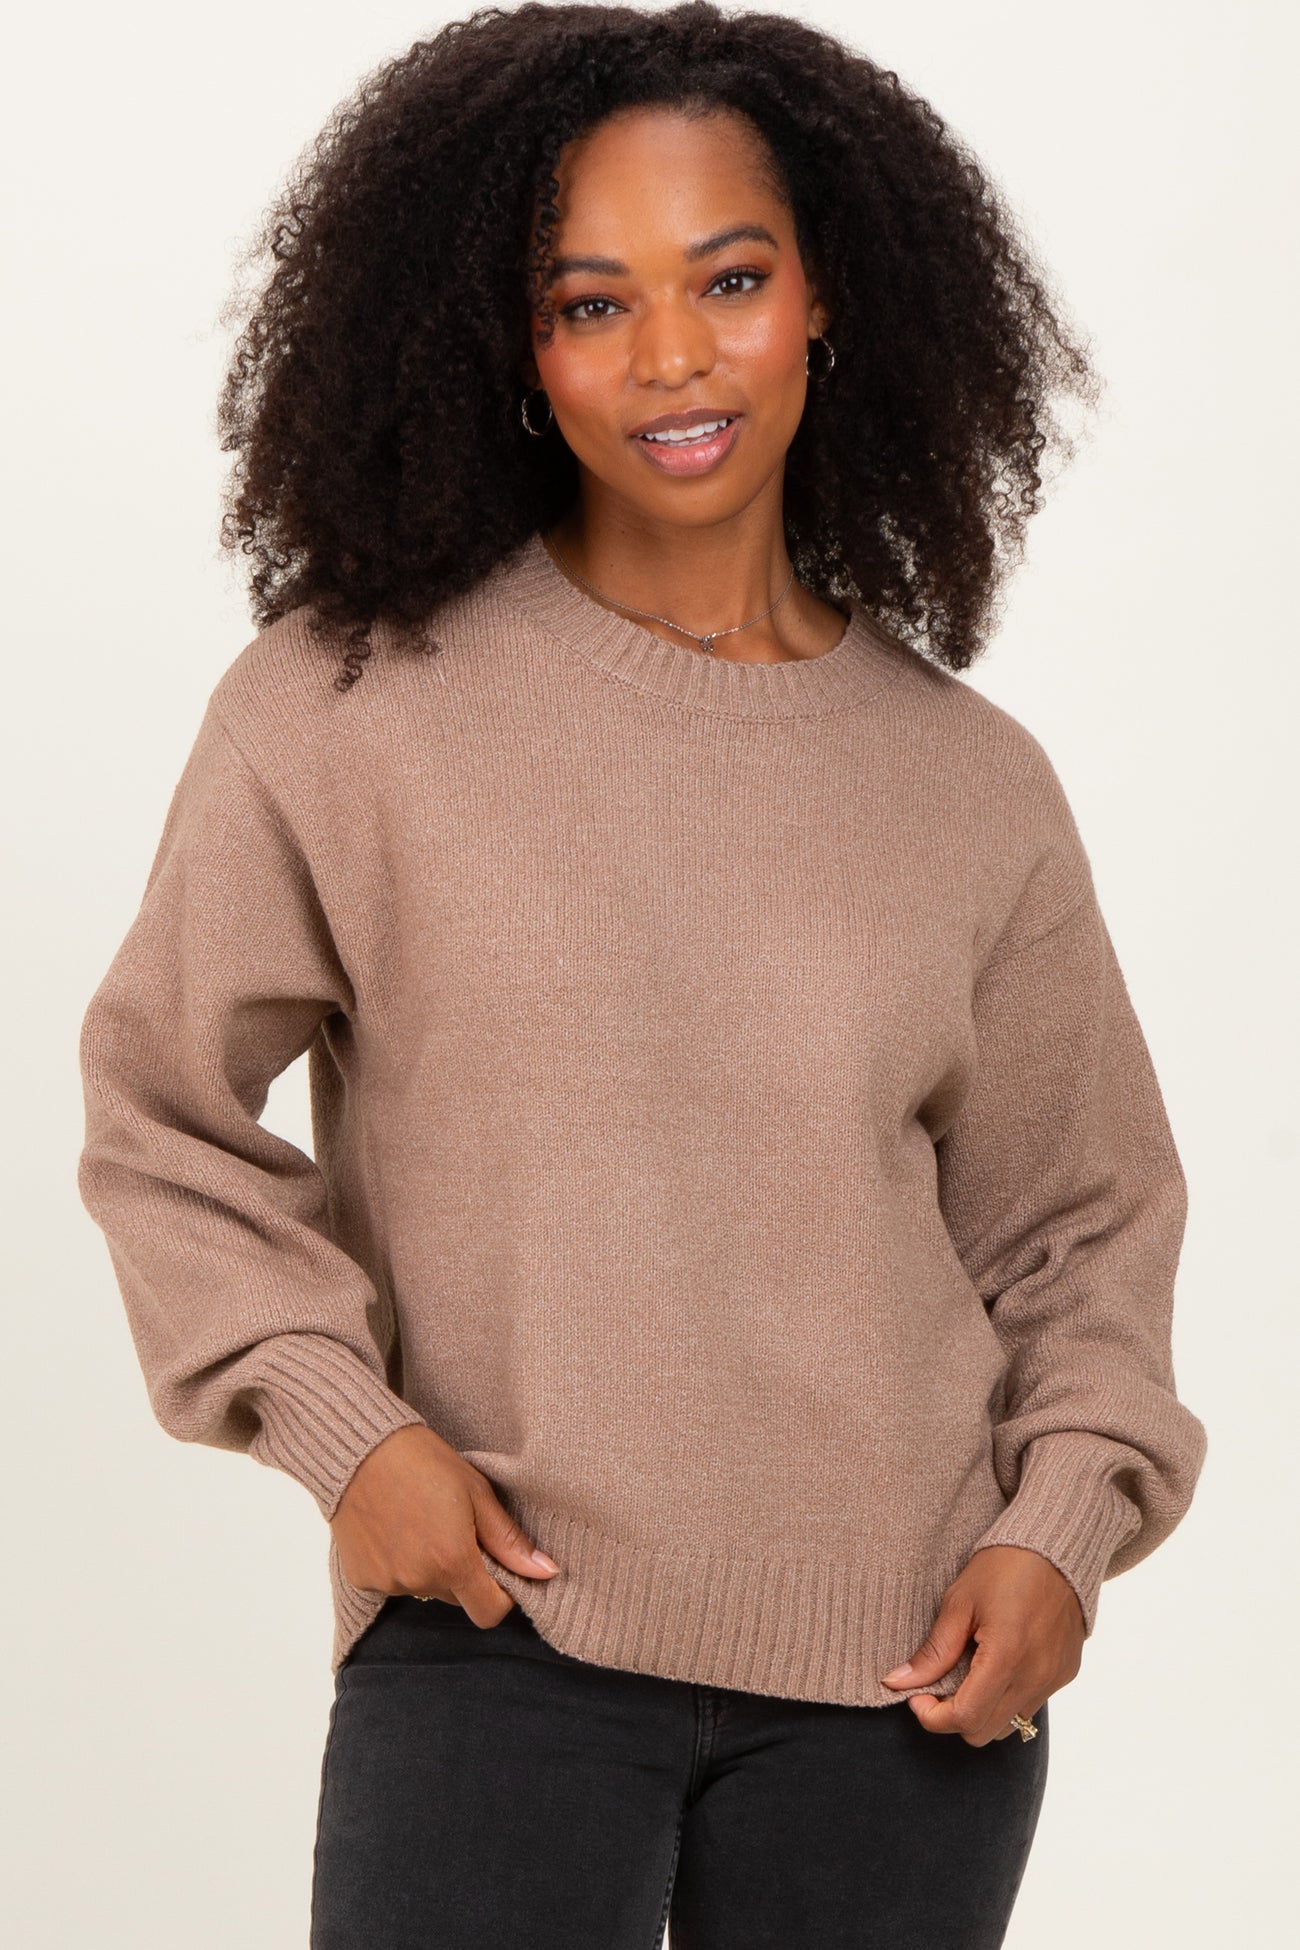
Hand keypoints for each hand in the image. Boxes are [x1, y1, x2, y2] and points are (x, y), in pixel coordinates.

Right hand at [329, 1423, 559, 1627]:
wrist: (359, 1448)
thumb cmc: (423, 1461)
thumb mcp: (476, 1492)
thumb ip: (509, 1541)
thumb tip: (547, 1572)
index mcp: (452, 1561)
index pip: (490, 1612)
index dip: (501, 1594)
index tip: (497, 1565)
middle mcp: (419, 1580)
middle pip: (458, 1599)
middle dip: (465, 1573)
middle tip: (455, 1528)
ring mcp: (388, 1583)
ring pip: (426, 1590)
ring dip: (431, 1569)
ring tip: (421, 1522)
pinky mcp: (362, 1580)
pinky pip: (394, 1584)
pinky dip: (400, 1565)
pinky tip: (395, 1529)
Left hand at [880, 1544, 1083, 1744]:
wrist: (1056, 1545)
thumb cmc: (1004, 1566)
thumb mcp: (960, 1602)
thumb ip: (933, 1651)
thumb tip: (897, 1682)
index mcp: (1007, 1656)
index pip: (965, 1718)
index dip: (932, 1717)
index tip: (916, 1696)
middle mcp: (1035, 1676)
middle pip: (984, 1732)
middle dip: (953, 1717)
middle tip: (937, 1685)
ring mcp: (1053, 1678)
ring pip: (1008, 1726)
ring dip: (981, 1711)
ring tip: (967, 1674)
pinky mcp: (1065, 1674)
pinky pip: (1029, 1705)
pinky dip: (1006, 1699)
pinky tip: (995, 1665)